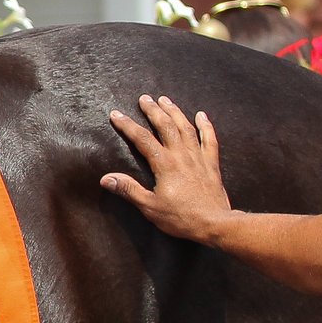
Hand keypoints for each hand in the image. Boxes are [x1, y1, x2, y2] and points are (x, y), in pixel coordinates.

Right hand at [100, 95, 234, 243]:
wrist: (215, 224)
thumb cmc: (181, 217)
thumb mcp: (150, 207)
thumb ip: (129, 190)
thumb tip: (106, 178)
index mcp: (165, 164)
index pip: (142, 139)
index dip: (127, 125)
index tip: (116, 114)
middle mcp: (181, 155)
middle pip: (165, 126)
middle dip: (153, 111)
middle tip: (144, 98)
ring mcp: (198, 158)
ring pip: (186, 128)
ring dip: (175, 112)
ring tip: (166, 100)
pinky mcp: (211, 164)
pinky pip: (209, 140)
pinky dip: (206, 126)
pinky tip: (202, 115)